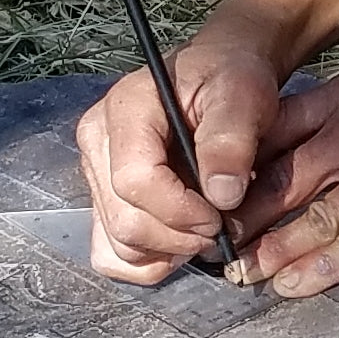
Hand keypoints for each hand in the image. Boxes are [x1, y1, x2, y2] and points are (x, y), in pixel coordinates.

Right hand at [76, 24, 282, 283]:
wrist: (219, 76)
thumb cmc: (230, 80)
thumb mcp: (243, 94)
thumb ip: (231, 140)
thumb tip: (222, 197)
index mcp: (125, 109)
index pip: (135, 182)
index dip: (182, 211)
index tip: (222, 213)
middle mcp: (97, 141)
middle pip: (125, 221)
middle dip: (179, 238)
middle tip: (219, 226)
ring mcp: (95, 173)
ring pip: (118, 244)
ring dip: (167, 251)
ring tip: (203, 229)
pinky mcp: (102, 198)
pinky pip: (110, 253)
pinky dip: (148, 261)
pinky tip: (179, 242)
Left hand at [226, 51, 338, 297]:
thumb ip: (335, 107)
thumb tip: (296, 129)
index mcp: (336, 101)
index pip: (265, 135)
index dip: (232, 168)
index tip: (208, 193)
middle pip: (275, 184)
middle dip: (238, 220)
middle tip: (210, 246)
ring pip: (307, 222)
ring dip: (269, 253)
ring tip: (240, 276)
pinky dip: (318, 271)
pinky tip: (291, 286)